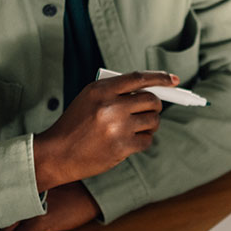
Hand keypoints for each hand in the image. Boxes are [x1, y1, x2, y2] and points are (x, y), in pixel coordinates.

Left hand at [1, 182, 99, 230]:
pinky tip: (35, 229)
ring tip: (23, 222)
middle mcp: (26, 192)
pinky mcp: (41, 221)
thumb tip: (14, 188)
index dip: (2, 200)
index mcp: (27, 178)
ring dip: (13, 226)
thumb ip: (30, 181)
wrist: (91, 192)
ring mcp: (32, 207)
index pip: (0, 192)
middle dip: (5, 213)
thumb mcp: (47, 176)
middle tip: (13, 214)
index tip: (4, 202)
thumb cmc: (72, 183)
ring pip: (7, 226)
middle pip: (1, 209)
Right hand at [32, 71, 175, 190]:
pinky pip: (148, 140)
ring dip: (151, 124)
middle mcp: (111, 106)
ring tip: (139, 127)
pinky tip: (132, 141)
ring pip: (153, 120)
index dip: (160, 77)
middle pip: (151, 100)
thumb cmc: (75, 124)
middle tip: (150, 111)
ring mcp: (117, 127)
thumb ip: (115, 91)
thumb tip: (150, 90)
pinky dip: (144, 140)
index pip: (139, 78)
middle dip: (155, 106)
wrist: (56, 153)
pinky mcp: (121, 147)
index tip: (174, 80)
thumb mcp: (89, 99)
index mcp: (101, 89)